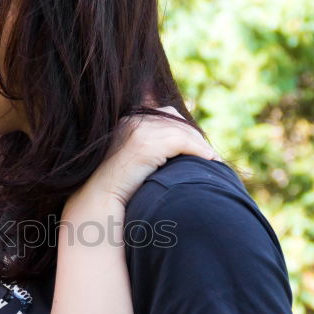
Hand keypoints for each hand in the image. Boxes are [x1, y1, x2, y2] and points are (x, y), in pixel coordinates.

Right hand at [92, 108, 219, 207]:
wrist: (100, 198)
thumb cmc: (118, 188)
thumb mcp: (134, 161)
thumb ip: (150, 151)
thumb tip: (173, 153)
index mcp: (127, 122)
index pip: (164, 115)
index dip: (184, 128)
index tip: (198, 145)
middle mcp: (131, 121)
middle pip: (174, 119)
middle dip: (194, 135)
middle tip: (209, 153)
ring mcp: (137, 130)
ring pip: (181, 131)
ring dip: (200, 145)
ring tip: (212, 159)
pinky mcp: (145, 143)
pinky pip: (182, 141)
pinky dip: (198, 150)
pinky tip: (208, 160)